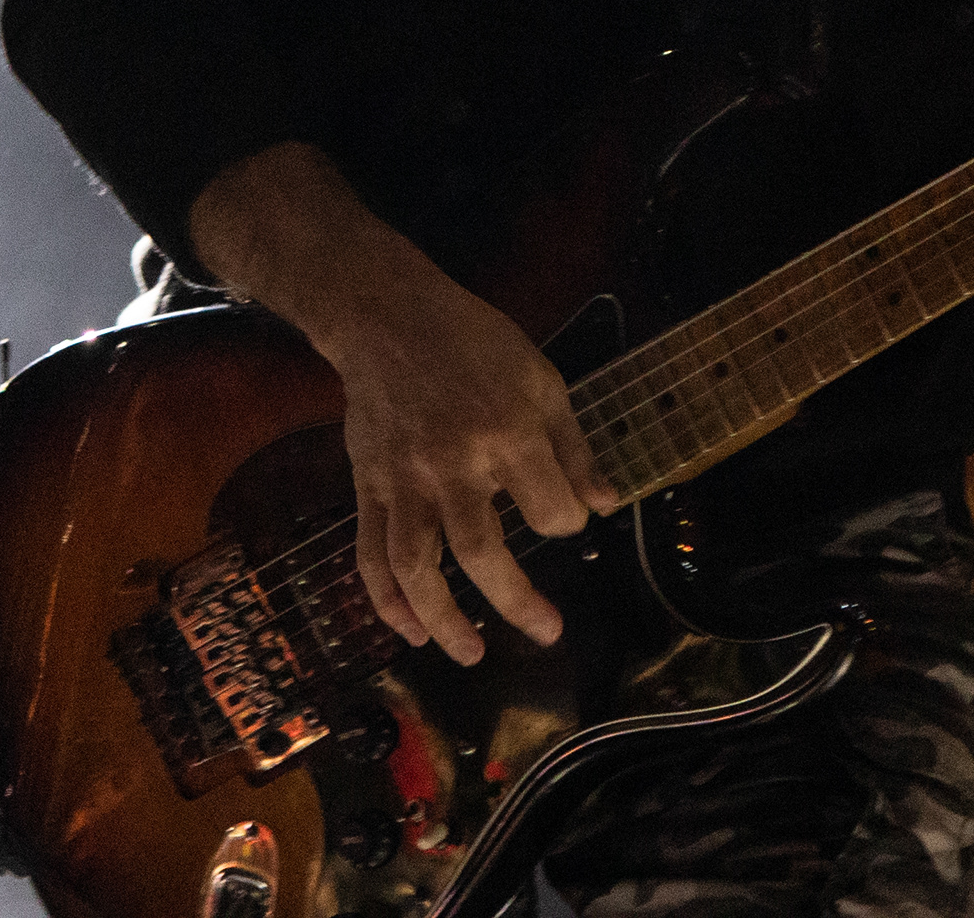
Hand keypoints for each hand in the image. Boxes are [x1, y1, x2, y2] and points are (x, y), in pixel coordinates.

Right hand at [314, 265, 621, 664]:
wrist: (387, 318)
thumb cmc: (474, 343)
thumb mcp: (541, 379)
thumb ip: (573, 448)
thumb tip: (605, 506)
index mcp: (506, 432)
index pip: (549, 508)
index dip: (566, 523)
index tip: (566, 519)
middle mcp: (453, 464)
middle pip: (482, 552)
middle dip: (515, 601)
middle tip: (547, 632)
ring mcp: (404, 480)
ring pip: (416, 566)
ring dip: (441, 619)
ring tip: (470, 654)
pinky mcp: (368, 486)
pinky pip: (370, 554)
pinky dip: (385, 600)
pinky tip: (408, 630)